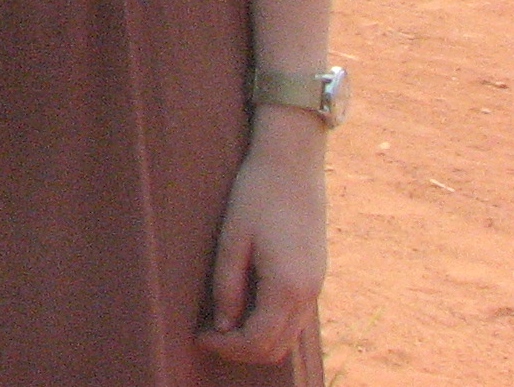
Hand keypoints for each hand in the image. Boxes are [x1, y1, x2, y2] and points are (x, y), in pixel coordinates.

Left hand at [196, 110, 327, 364]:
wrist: (293, 164)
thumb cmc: (257, 195)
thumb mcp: (233, 239)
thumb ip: (227, 285)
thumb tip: (222, 326)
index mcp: (287, 286)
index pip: (258, 340)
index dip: (226, 346)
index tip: (197, 335)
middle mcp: (308, 294)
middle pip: (276, 347)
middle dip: (239, 349)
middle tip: (205, 333)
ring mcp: (316, 287)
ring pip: (287, 336)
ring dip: (255, 338)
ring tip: (219, 322)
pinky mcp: (315, 277)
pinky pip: (293, 317)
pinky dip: (268, 323)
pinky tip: (241, 305)